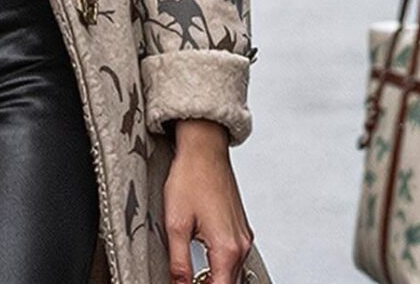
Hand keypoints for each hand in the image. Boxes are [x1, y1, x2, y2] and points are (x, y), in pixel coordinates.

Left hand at [163, 120, 255, 283]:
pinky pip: (234, 257)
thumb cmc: (191, 178)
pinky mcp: (240, 228)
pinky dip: (221, 266)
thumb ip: (179, 262)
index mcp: (226, 247)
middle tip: (186, 282)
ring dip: (215, 279)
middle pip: (229, 283)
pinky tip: (204, 262)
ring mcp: (243, 235)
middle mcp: (240, 244)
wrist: (205, 150)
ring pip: (233, 272)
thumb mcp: (176, 224)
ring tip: (193, 278)